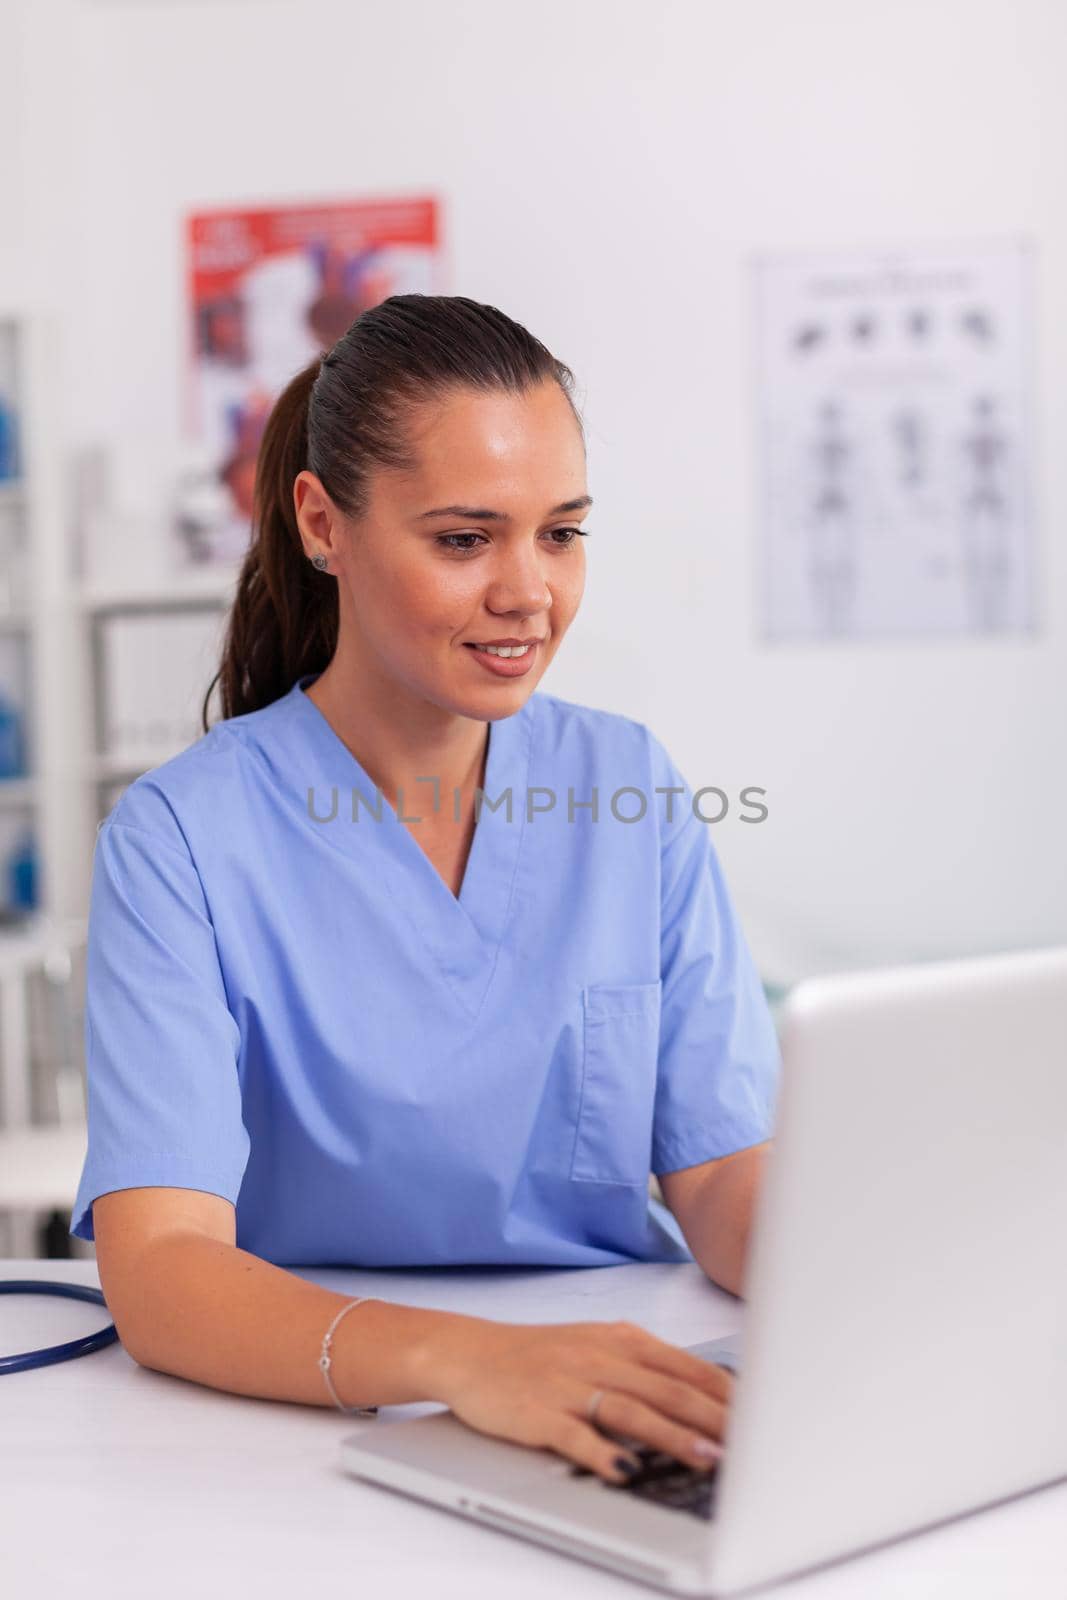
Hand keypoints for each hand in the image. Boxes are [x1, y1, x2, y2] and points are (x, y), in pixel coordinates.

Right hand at [427, 1316, 731, 1484]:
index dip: (726, 1395)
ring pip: (632, 1411)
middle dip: (714, 1419)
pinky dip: (603, 1454)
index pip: (686, 1367)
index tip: (763, 1418)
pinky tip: (626, 1472)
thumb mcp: (600, 1345)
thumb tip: (710, 1392)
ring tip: (708, 1460)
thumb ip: (649, 1366)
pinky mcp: (538, 1413)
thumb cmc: (543, 1355)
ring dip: (674, 1437)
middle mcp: (599, 1358)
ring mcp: (568, 1385)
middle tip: (751, 1445)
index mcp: (621, 1340)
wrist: (471, 1352)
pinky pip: (576, 1435)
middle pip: (668, 1389)